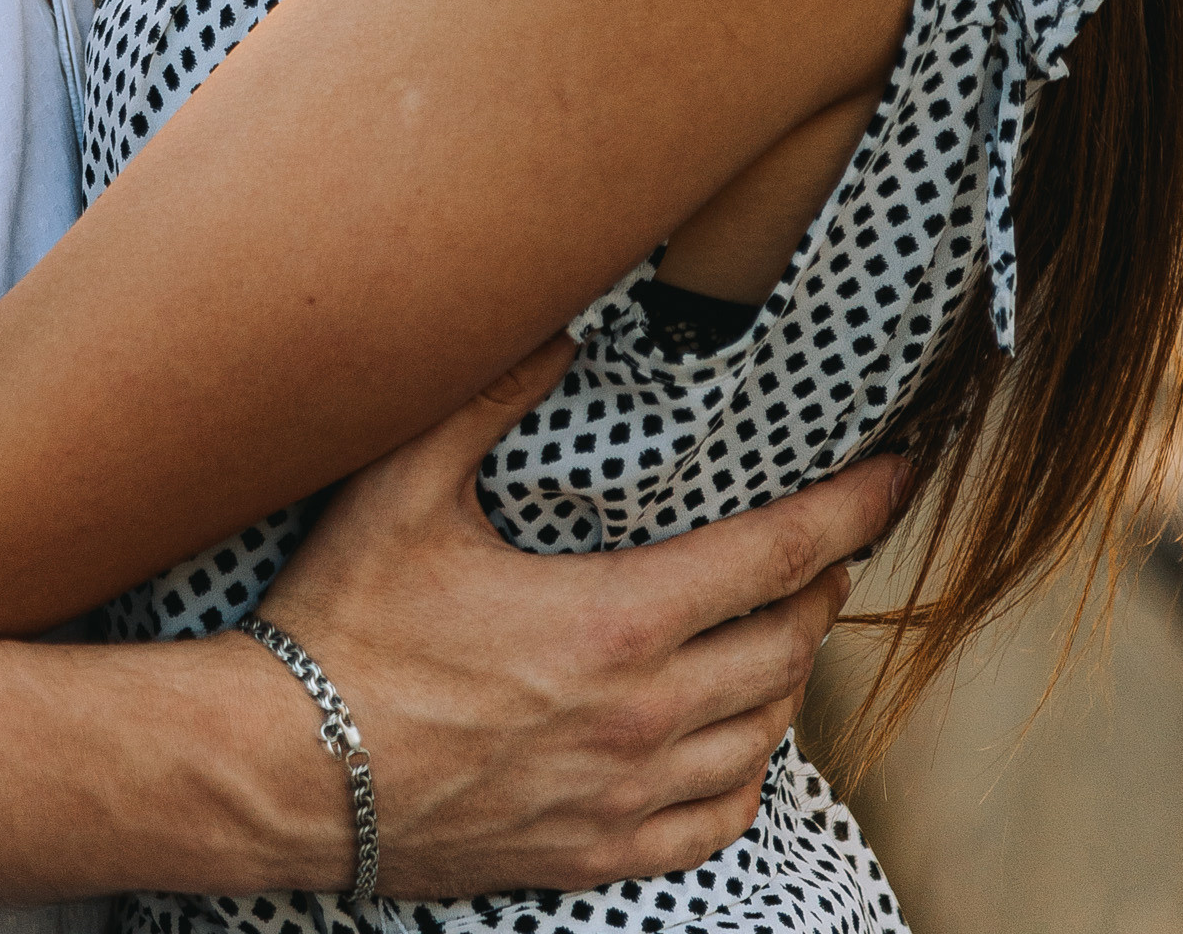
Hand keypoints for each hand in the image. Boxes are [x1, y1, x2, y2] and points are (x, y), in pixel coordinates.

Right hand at [264, 338, 903, 896]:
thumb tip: (560, 330)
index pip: (777, 557)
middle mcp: (642, 717)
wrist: (286, 769)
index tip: (897, 473)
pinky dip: (749, 769)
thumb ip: (487, 395)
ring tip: (785, 624)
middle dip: (822, 585)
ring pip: (765, 732)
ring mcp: (625, 797)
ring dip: (790, 671)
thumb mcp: (402, 486)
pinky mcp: (597, 852)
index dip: (851, 509)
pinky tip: (738, 737)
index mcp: (614, 621)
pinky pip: (719, 818)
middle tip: (824, 541)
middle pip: (787, 646)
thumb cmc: (343, 623)